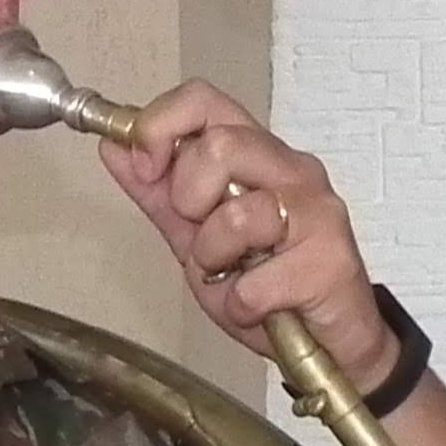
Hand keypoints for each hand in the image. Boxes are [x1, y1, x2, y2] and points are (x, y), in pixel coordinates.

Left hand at [94, 82, 395, 388]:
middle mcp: (292, 170)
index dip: (161, 126)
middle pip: (219, 144)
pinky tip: (261, 308)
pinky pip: (254, 283)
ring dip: (216, 260)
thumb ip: (160, 195)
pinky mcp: (329, 261)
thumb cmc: (272, 288)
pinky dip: (242, 305)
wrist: (332, 344)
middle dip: (189, 199)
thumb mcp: (199, 239)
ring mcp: (317, 211)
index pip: (205, 101)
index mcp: (259, 156)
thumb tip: (113, 147)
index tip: (145, 166)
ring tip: (238, 276)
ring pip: (235, 215)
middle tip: (207, 237)